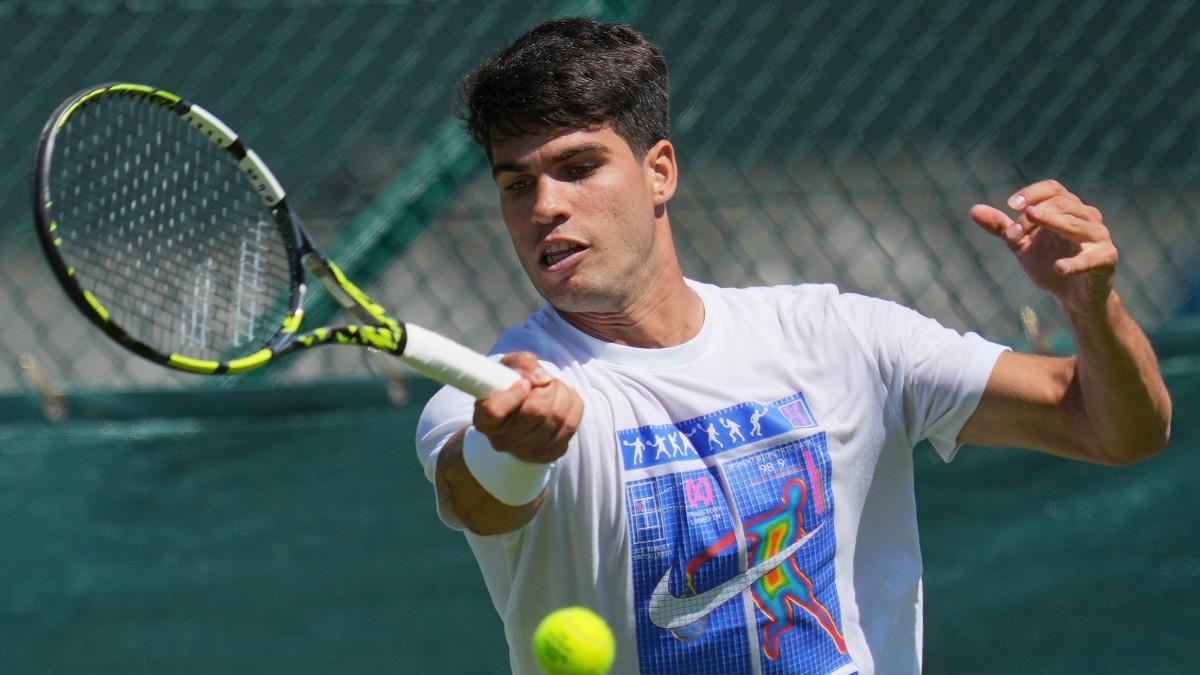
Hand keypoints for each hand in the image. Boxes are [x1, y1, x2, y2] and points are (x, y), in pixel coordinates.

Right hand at [473, 351, 583, 463]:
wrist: (521, 411)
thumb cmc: (511, 385)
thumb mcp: (510, 367)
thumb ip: (523, 364)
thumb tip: (543, 378)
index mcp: (484, 420)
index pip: (495, 410)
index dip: (514, 393)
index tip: (524, 383)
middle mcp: (502, 440)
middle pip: (535, 411)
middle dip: (548, 387)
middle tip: (547, 381)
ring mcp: (526, 450)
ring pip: (557, 417)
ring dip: (562, 394)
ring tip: (556, 387)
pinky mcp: (549, 453)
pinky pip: (571, 425)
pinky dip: (573, 406)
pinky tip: (565, 400)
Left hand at [970, 179, 1117, 316]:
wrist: (1074, 296)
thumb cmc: (1050, 262)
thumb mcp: (1022, 245)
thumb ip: (1002, 228)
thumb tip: (973, 210)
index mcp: (1068, 208)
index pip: (1053, 189)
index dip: (1033, 193)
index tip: (1010, 205)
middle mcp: (1087, 216)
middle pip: (1061, 204)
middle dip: (1033, 218)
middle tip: (1011, 235)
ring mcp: (1099, 237)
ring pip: (1077, 224)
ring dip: (1051, 226)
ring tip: (1028, 233)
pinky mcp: (1107, 259)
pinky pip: (1094, 257)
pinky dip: (1077, 262)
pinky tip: (1059, 267)